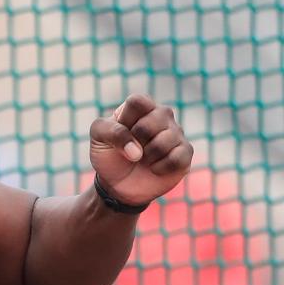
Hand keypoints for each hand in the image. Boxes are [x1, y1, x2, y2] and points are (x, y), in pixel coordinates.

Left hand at [89, 93, 193, 207]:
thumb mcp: (98, 139)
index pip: (138, 101)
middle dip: (135, 140)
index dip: (126, 121)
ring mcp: (176, 133)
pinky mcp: (185, 153)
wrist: (117, 184)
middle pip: (153, 120)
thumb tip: (137, 151)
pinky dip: (160, 168)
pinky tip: (154, 168)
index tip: (120, 131)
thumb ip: (110, 132)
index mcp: (140, 107)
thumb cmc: (109, 155)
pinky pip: (177, 158)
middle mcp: (162, 115)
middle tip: (131, 149)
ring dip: (147, 156)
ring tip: (143, 159)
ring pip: (166, 140)